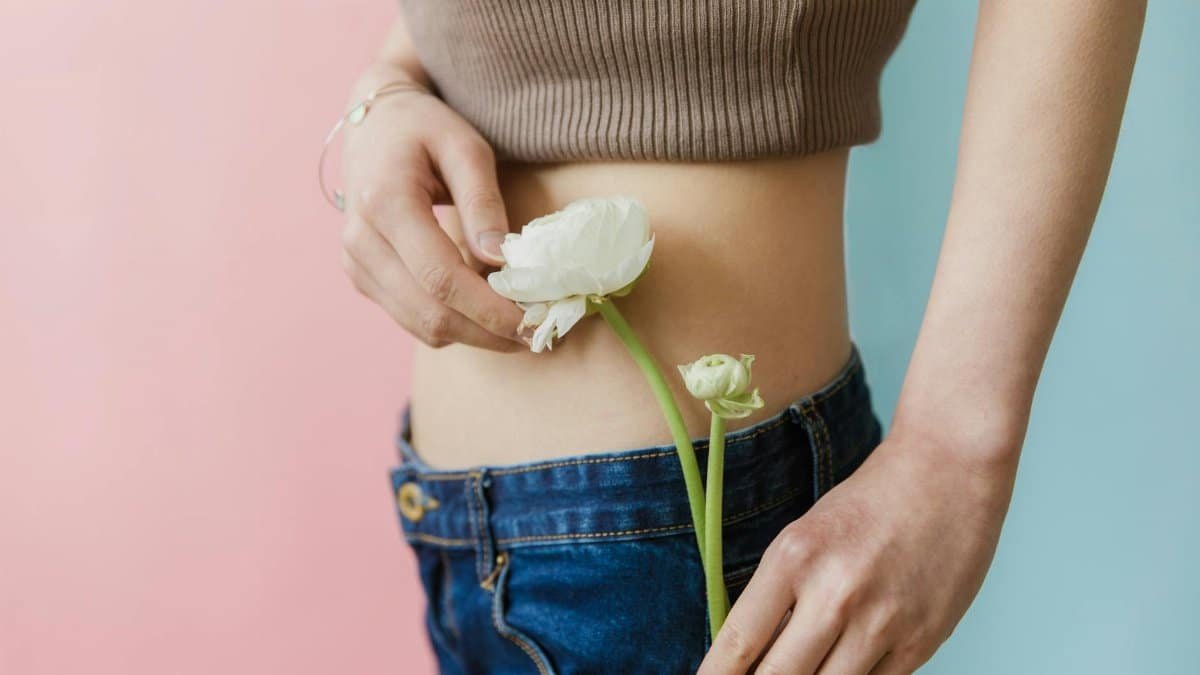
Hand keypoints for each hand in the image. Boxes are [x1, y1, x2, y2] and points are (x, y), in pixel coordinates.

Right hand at [337, 63, 525, 351]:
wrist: (373, 124)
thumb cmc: (424, 128)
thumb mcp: (466, 149)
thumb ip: (483, 203)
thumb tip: (502, 261)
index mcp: (385, 203)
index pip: (440, 277)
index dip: (488, 309)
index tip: (531, 324)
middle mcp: (361, 241)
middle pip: (429, 312)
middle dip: (487, 332)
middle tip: (535, 335)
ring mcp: (355, 263)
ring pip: (419, 325)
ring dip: (473, 334)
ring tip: (517, 328)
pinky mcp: (360, 276)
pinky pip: (410, 317)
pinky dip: (451, 323)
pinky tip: (484, 313)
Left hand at [698, 432, 1019, 673]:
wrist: (948, 471)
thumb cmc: (867, 503)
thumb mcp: (804, 537)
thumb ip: (778, 597)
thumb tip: (749, 658)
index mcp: (794, 558)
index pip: (739, 642)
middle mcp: (835, 594)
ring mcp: (881, 623)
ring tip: (800, 669)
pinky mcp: (921, 642)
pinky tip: (842, 666)